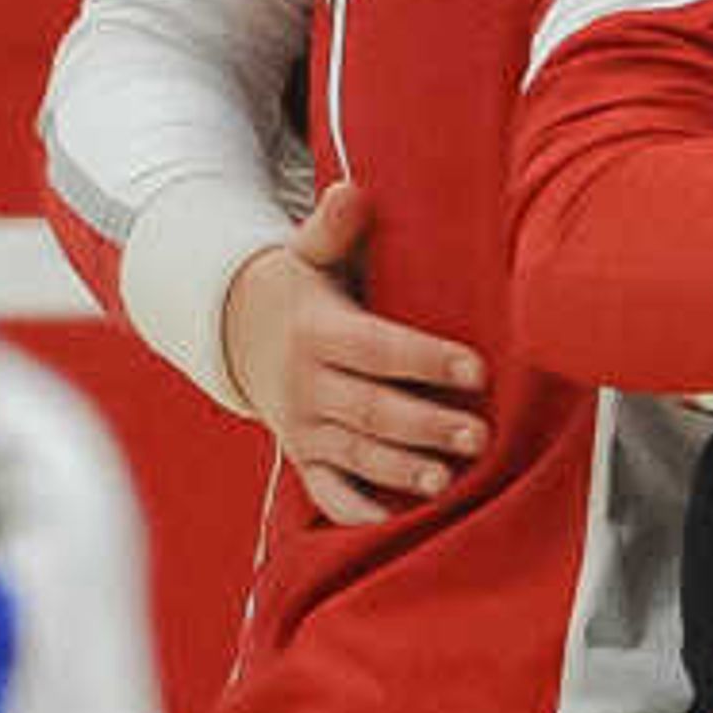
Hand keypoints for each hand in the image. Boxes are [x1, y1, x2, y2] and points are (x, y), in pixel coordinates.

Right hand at [222, 180, 488, 525]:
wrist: (235, 329)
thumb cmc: (298, 286)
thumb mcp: (308, 251)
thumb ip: (334, 226)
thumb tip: (353, 190)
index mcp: (316, 330)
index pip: (376, 348)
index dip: (424, 360)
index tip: (476, 369)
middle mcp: (304, 383)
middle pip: (368, 408)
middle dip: (423, 425)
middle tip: (478, 436)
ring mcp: (300, 424)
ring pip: (351, 452)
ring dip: (397, 470)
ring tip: (445, 483)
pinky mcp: (299, 452)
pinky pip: (322, 488)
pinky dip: (351, 508)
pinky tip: (390, 522)